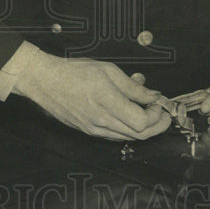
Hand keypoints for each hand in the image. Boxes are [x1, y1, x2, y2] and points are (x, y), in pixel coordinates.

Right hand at [12, 51, 171, 140]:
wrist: (45, 81)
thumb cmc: (74, 71)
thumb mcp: (108, 70)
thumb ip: (133, 86)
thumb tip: (153, 96)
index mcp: (107, 101)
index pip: (142, 122)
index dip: (156, 116)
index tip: (160, 104)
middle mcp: (101, 121)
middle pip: (139, 135)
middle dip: (157, 127)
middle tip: (164, 115)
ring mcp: (94, 129)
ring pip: (128, 138)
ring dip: (144, 130)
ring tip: (149, 114)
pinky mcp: (89, 132)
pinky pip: (115, 136)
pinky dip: (128, 130)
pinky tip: (130, 117)